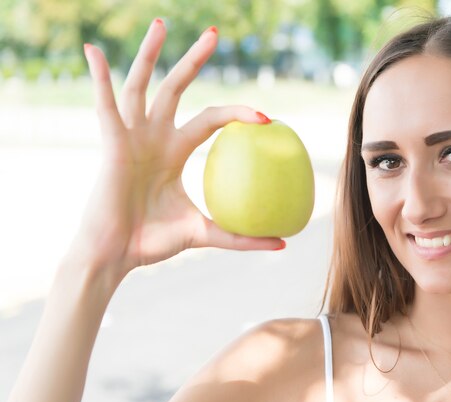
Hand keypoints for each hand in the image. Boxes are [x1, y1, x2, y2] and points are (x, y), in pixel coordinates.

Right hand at [75, 19, 283, 281]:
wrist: (115, 256)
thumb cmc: (153, 243)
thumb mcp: (204, 233)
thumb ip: (240, 237)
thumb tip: (283, 243)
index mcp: (174, 151)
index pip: (210, 119)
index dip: (235, 112)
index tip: (266, 114)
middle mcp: (153, 136)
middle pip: (175, 87)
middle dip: (193, 59)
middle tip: (215, 33)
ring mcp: (131, 136)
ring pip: (141, 85)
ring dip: (149, 54)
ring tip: (162, 23)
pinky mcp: (110, 142)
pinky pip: (105, 105)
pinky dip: (99, 78)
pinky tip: (94, 50)